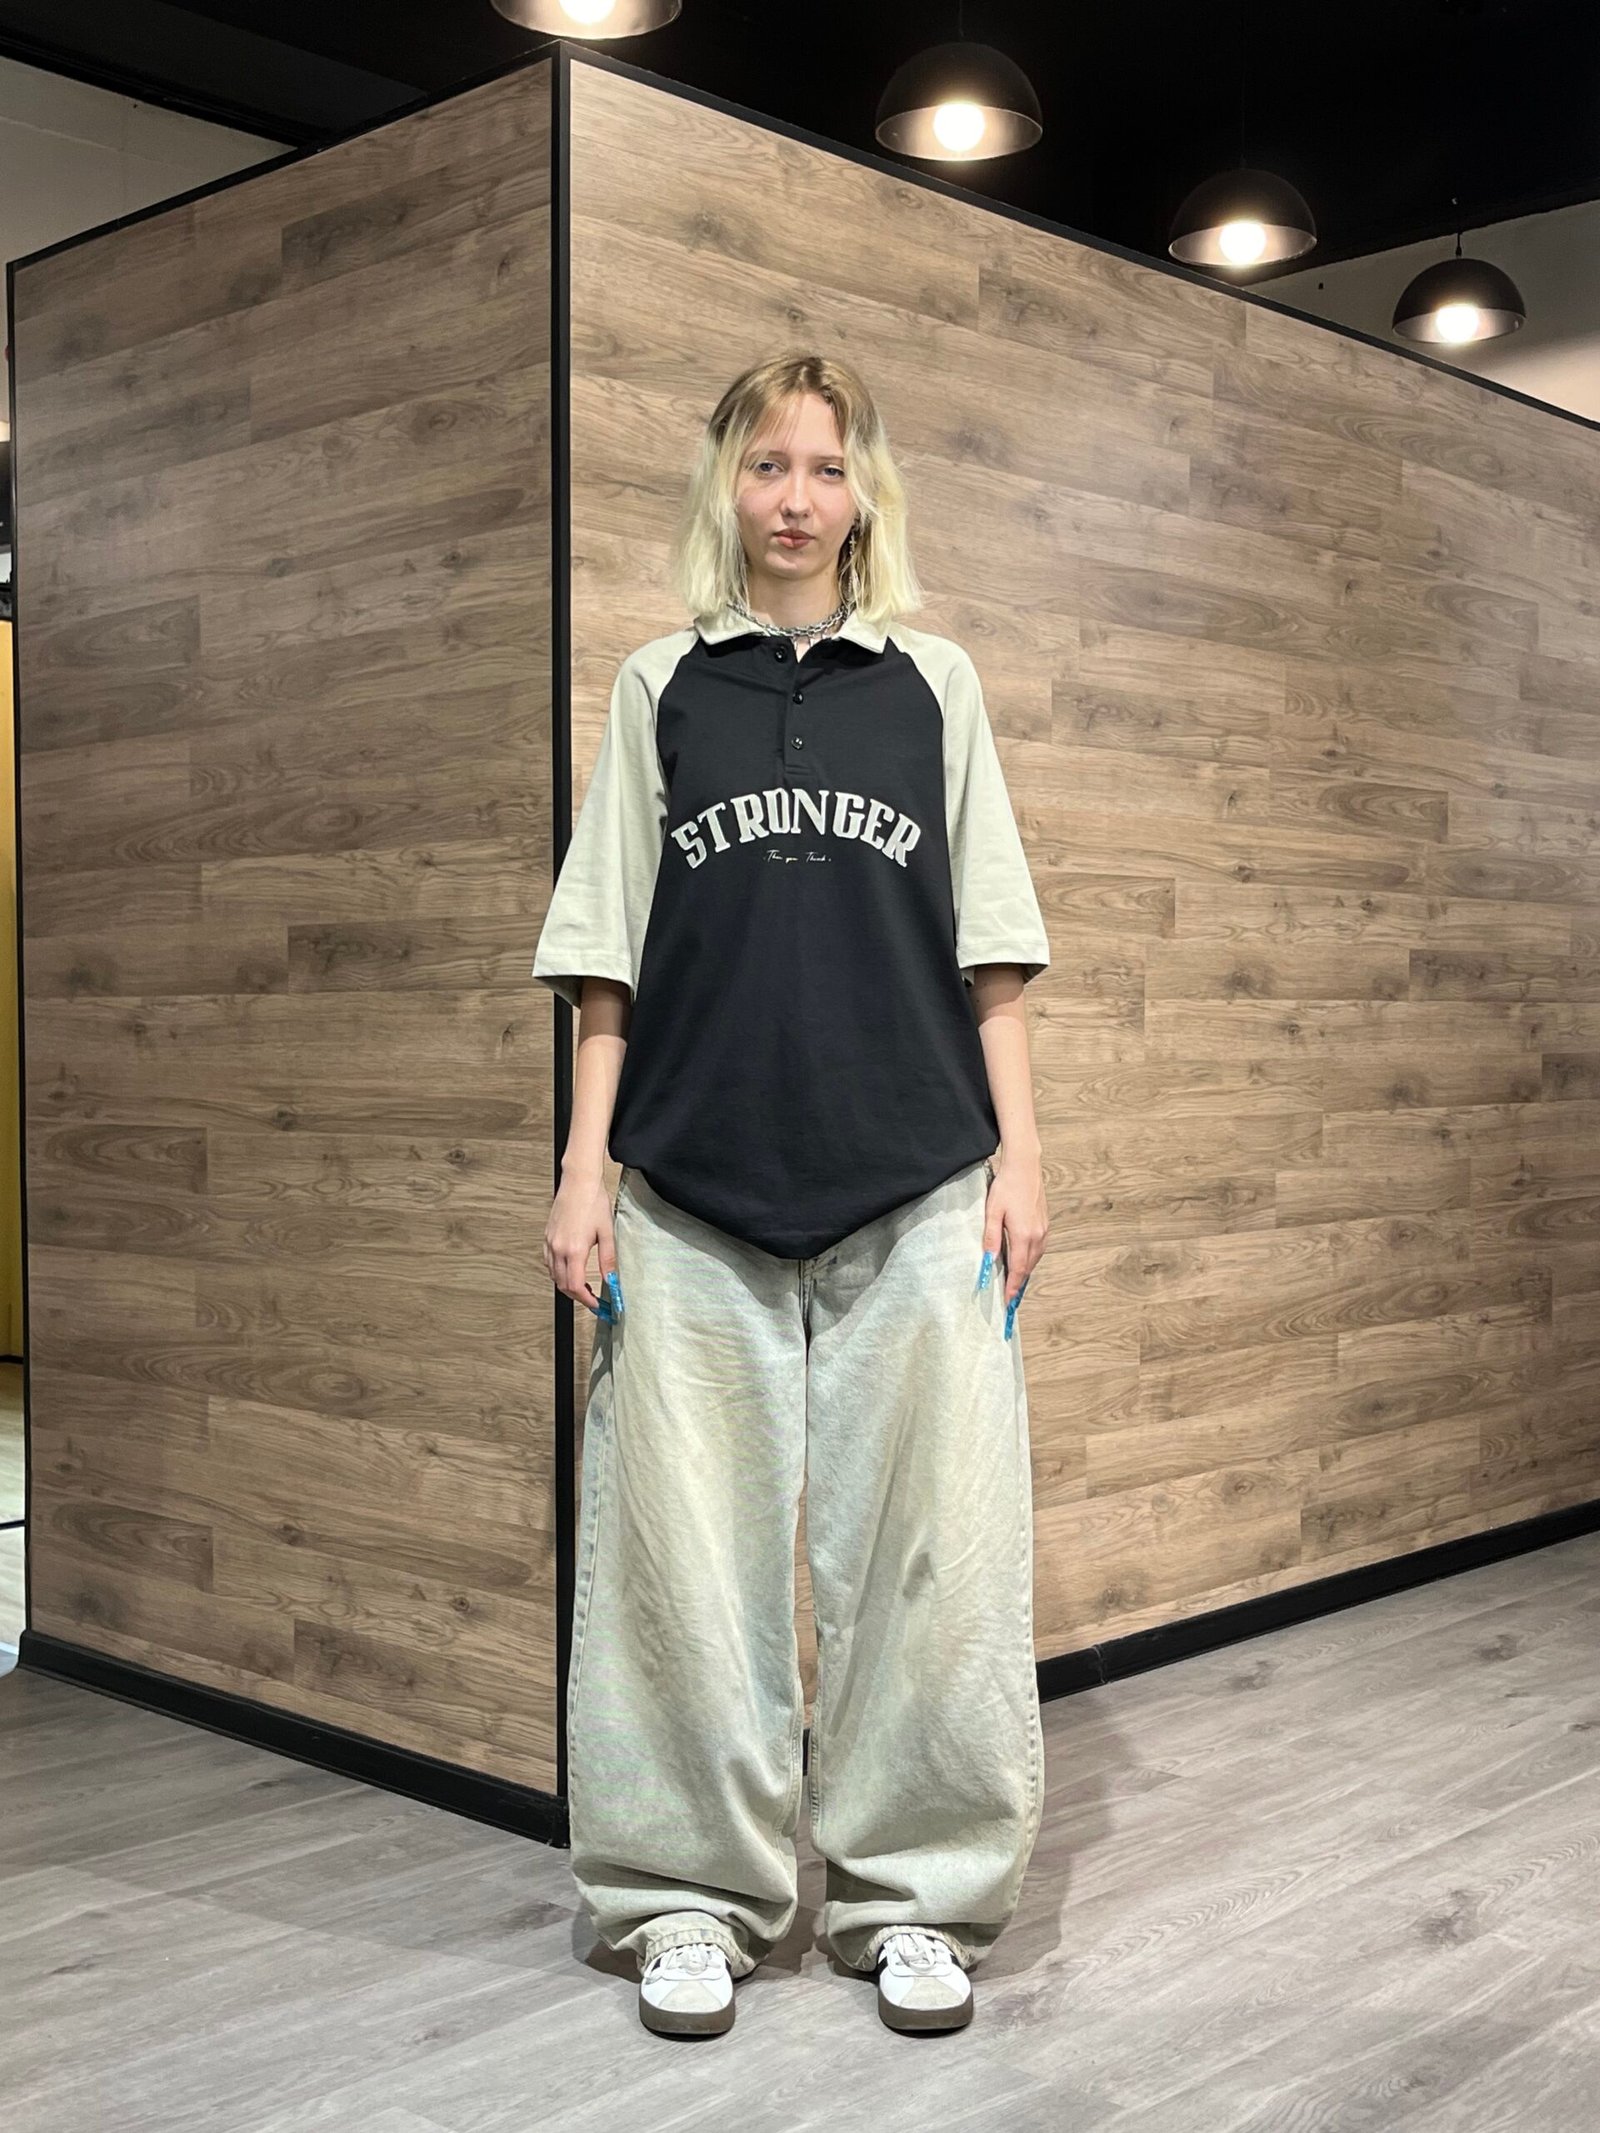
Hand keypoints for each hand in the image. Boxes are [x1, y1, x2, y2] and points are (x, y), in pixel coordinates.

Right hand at [543, 1172, 622, 1319]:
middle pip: (562, 1284)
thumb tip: (611, 1280)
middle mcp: (558, 1248)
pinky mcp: (547, 1236)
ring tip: (583, 1286)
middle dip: (577, 1296)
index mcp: (574, 1250)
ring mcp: (550, 1242)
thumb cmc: (593, 1202)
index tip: (596, 1306)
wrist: (578, 1182)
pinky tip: (569, 1269)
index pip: (575, 1286)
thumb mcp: (607, 1232)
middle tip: (592, 1299)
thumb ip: (608, 1260)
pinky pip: (548, 1262)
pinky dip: (558, 1272)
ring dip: (567, 1285)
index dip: (585, 1300)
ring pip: (554, 1275)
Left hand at [982, 1150, 1047, 1331]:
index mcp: (1023, 1235)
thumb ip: (991, 1237)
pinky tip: (1022, 1261)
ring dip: (1025, 1273)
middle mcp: (1037, 1236)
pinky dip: (1030, 1260)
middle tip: (1009, 1299)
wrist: (1025, 1167)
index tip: (1007, 1303)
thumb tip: (988, 1260)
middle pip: (1028, 1268)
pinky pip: (1038, 1249)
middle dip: (1019, 1284)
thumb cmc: (1006, 1187)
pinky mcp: (1045, 1224)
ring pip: (1035, 1259)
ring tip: (1014, 1284)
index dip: (1013, 1287)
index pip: (1018, 1269)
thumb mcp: (992, 1211)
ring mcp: (1043, 1230)